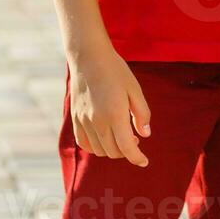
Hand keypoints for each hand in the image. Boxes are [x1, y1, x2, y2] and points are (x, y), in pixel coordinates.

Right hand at [67, 44, 151, 166]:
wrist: (88, 57)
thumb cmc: (115, 70)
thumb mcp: (135, 89)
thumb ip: (142, 114)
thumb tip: (145, 135)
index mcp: (115, 114)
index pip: (127, 148)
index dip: (137, 158)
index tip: (144, 161)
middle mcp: (97, 121)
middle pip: (113, 152)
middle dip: (127, 152)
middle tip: (135, 140)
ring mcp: (84, 121)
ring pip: (99, 150)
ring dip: (112, 149)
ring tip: (121, 136)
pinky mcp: (75, 118)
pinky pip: (84, 143)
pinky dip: (96, 147)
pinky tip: (104, 137)